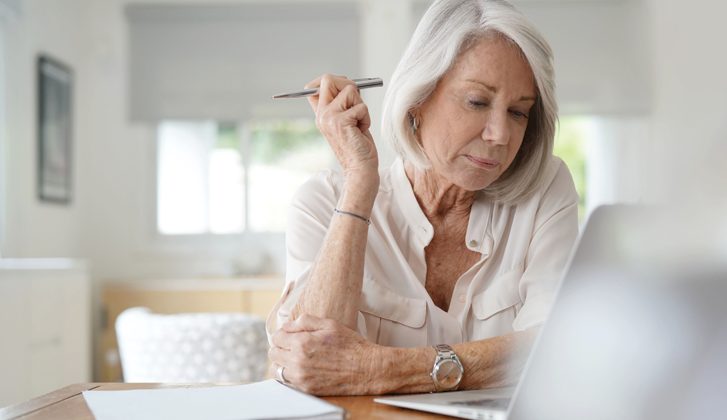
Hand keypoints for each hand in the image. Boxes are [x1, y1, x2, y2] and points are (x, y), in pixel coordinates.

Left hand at [269, 314, 381, 395]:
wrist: (366, 369)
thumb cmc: (350, 345)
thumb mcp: (329, 324)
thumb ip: (305, 321)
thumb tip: (287, 325)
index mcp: (302, 342)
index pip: (276, 338)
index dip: (283, 334)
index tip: (289, 335)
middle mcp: (298, 361)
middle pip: (273, 353)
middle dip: (281, 347)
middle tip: (292, 346)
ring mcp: (301, 377)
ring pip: (277, 370)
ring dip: (283, 362)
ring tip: (295, 358)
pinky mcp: (306, 388)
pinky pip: (287, 382)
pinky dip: (290, 375)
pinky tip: (302, 369)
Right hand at [305, 75, 378, 191]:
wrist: (360, 168)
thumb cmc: (357, 145)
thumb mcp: (346, 121)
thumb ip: (341, 104)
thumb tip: (348, 83)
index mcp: (320, 114)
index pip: (316, 86)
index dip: (334, 81)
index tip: (346, 90)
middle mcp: (321, 114)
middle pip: (329, 79)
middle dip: (349, 86)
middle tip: (356, 104)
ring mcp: (329, 118)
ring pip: (350, 90)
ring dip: (361, 106)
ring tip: (358, 123)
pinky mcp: (341, 122)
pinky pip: (361, 107)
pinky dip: (366, 117)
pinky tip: (361, 130)